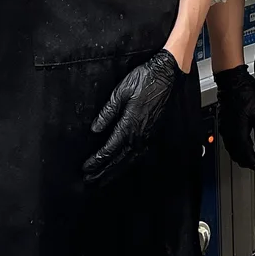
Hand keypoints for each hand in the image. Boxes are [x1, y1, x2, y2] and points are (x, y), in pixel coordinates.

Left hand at [83, 50, 179, 184]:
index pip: (110, 149)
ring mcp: (149, 134)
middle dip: (103, 172)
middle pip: (119, 159)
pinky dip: (130, 163)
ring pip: (131, 160)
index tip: (86, 168)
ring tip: (104, 180)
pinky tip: (125, 166)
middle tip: (90, 181)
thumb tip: (95, 129)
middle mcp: (140, 134)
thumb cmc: (145, 79)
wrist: (168, 74)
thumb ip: (107, 113)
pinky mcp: (154, 132)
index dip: (97, 161)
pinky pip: (140, 154)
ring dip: (116, 171)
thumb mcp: (120, 92)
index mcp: (129, 124)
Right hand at [214, 65, 254, 169]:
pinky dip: (237, 148)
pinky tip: (245, 143)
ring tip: (254, 155)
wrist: (231, 81)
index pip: (246, 156)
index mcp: (238, 134)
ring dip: (242, 155)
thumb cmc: (244, 94)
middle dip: (248, 162)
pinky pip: (229, 142)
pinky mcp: (224, 124)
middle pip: (237, 156)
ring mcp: (225, 129)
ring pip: (232, 150)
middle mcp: (229, 134)